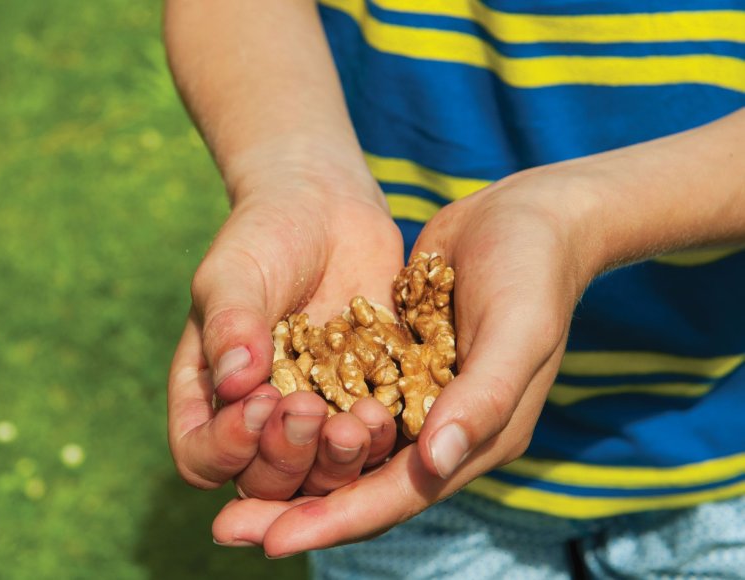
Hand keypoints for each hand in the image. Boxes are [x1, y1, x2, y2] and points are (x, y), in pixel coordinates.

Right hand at [168, 170, 403, 500]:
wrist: (328, 208)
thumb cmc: (264, 236)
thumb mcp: (234, 271)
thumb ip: (230, 324)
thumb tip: (236, 383)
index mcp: (211, 396)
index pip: (201, 456)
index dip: (226, 448)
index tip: (258, 402)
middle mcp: (260, 421)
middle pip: (263, 481)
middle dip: (286, 456)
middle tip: (309, 410)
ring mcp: (316, 419)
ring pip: (320, 478)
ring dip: (337, 463)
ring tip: (357, 421)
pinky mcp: (366, 407)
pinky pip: (373, 449)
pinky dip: (380, 442)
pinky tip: (390, 413)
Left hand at [209, 163, 604, 554]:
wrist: (528, 216)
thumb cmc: (533, 270)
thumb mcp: (518, 328)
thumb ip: (484, 398)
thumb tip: (436, 463)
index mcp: (477, 440)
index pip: (397, 496)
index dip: (335, 520)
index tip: (273, 541)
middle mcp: (442, 434)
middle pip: (360, 487)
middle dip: (297, 511)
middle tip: (228, 529)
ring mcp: (416, 403)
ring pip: (344, 456)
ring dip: (292, 472)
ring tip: (230, 490)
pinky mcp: (394, 369)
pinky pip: (343, 408)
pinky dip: (305, 424)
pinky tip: (258, 424)